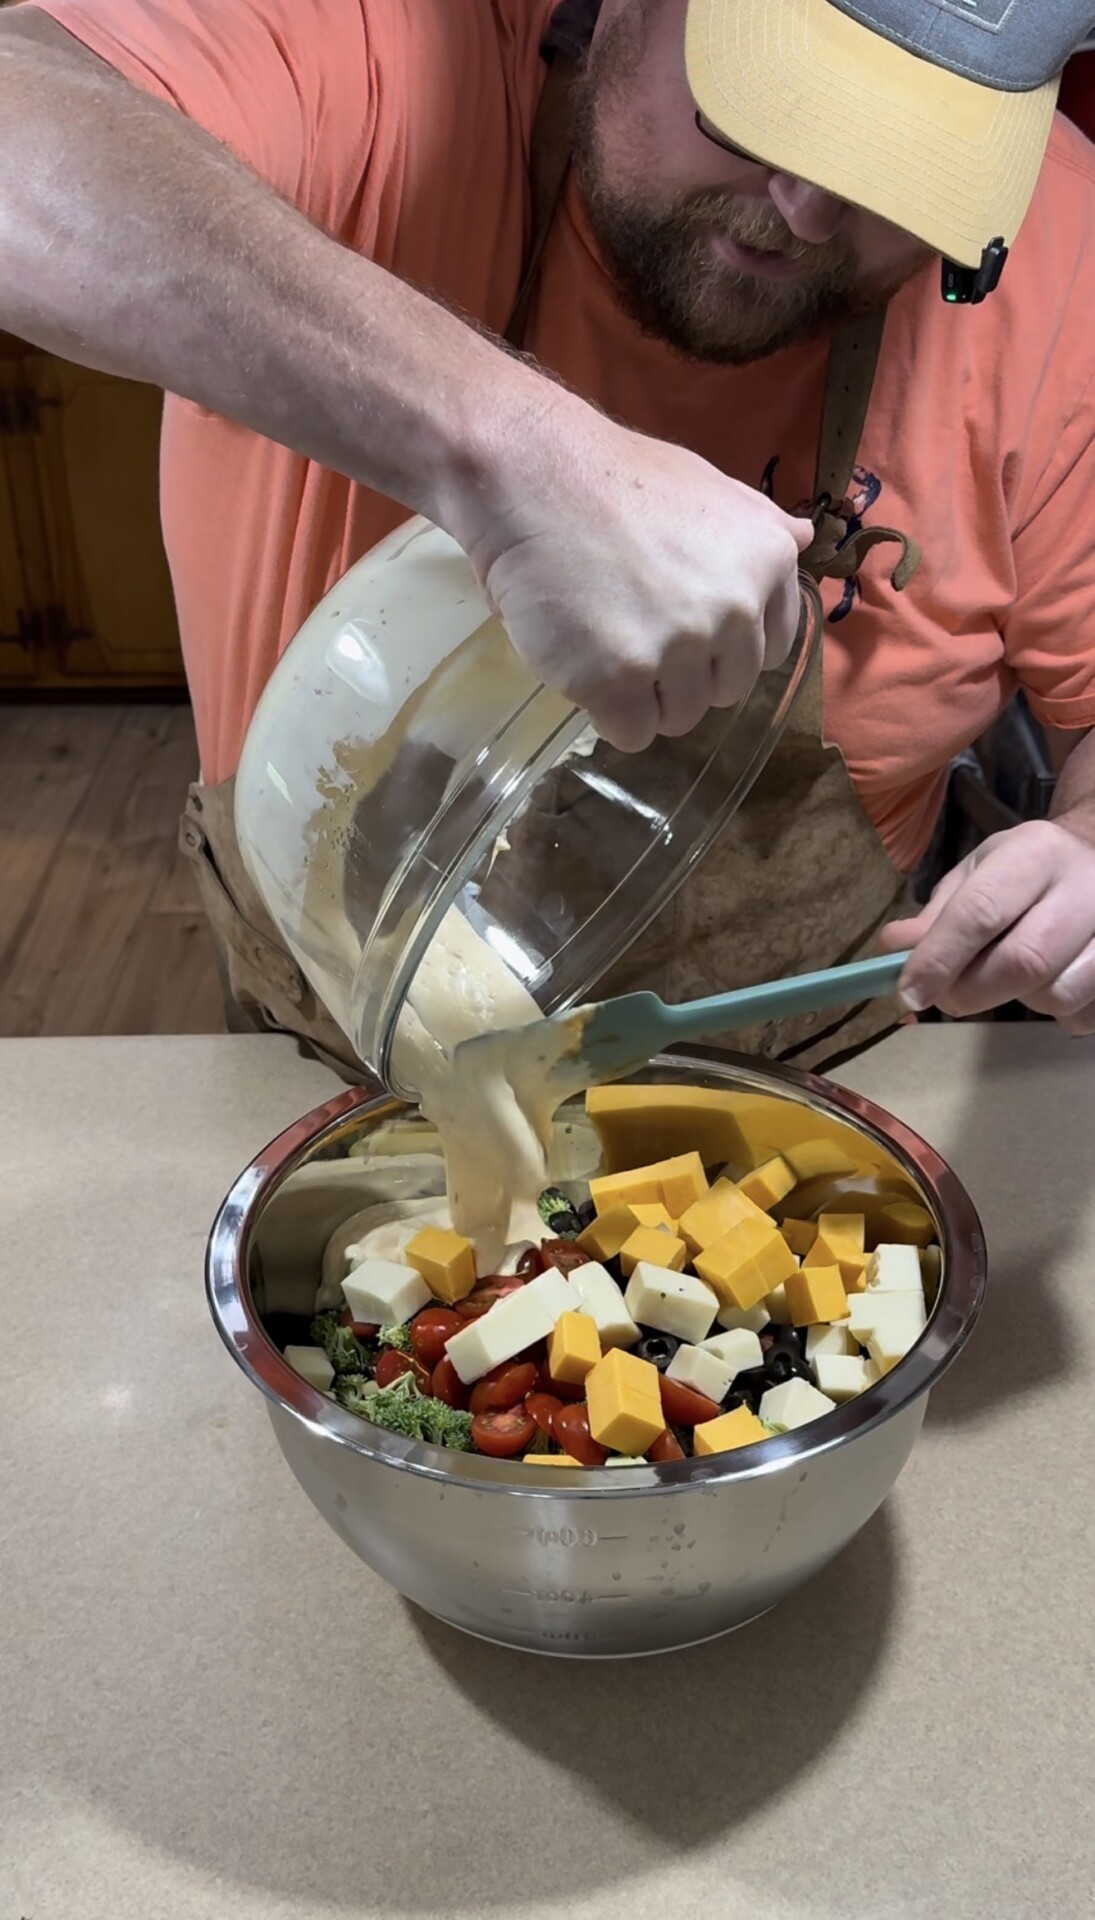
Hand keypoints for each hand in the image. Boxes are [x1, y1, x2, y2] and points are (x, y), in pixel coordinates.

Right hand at [450, 396, 812, 750]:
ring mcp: (676, 650)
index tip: (688, 628)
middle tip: (636, 632)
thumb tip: (806, 540)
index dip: (727, 646)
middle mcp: (733, 611)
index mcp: (766, 564)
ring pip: (680, 717)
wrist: (532, 478)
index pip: (772, 649)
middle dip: (686, 674)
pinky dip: (608, 713)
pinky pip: (632, 733)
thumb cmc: (615, 476)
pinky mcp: (618, 682)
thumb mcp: (708, 485)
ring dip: (646, 697)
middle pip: (726, 690)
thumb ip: (760, 526)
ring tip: (606, 644)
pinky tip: (585, 667)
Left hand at [880, 817, 1094, 1032]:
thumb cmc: (1026, 871)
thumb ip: (937, 915)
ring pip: (1057, 994)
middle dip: (971, 990)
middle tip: (946, 995)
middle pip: (1024, 961)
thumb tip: (894, 951)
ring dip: (1017, 999)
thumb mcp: (977, 873)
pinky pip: (1081, 1015)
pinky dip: (1054, 1011)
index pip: (981, 912)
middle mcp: (1086, 885)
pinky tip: (1049, 979)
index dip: (939, 959)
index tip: (909, 993)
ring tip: (1010, 974)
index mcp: (1037, 853)